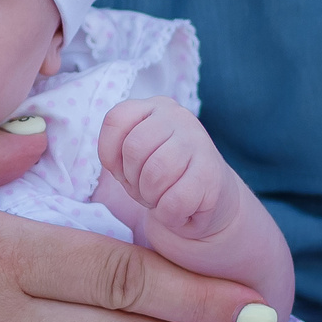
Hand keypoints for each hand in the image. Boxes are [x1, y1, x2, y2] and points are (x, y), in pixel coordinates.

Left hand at [99, 98, 237, 241]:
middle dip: (132, 178)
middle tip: (146, 187)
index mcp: (153, 107)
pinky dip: (168, 214)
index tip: (123, 169)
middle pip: (134, 148)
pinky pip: (175, 200)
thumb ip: (116, 151)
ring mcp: (199, 141)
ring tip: (161, 197)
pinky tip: (178, 210)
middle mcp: (178, 116)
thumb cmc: (161, 176)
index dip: (109, 154)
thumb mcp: (131, 160)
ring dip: (151, 196)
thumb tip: (114, 160)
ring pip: (155, 172)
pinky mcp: (213, 172)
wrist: (209, 199)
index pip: (115, 120)